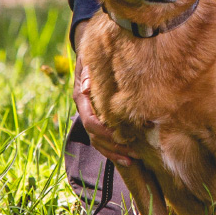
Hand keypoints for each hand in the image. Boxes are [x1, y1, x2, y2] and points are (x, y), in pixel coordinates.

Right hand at [73, 49, 131, 166]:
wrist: (92, 55)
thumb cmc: (94, 56)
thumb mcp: (89, 58)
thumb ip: (88, 71)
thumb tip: (87, 85)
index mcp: (81, 97)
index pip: (90, 120)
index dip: (103, 131)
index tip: (119, 135)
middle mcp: (84, 110)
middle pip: (95, 136)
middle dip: (114, 145)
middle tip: (134, 152)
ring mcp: (90, 117)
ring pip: (98, 142)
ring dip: (115, 152)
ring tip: (134, 159)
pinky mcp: (98, 121)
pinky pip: (103, 141)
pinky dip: (114, 151)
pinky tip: (129, 158)